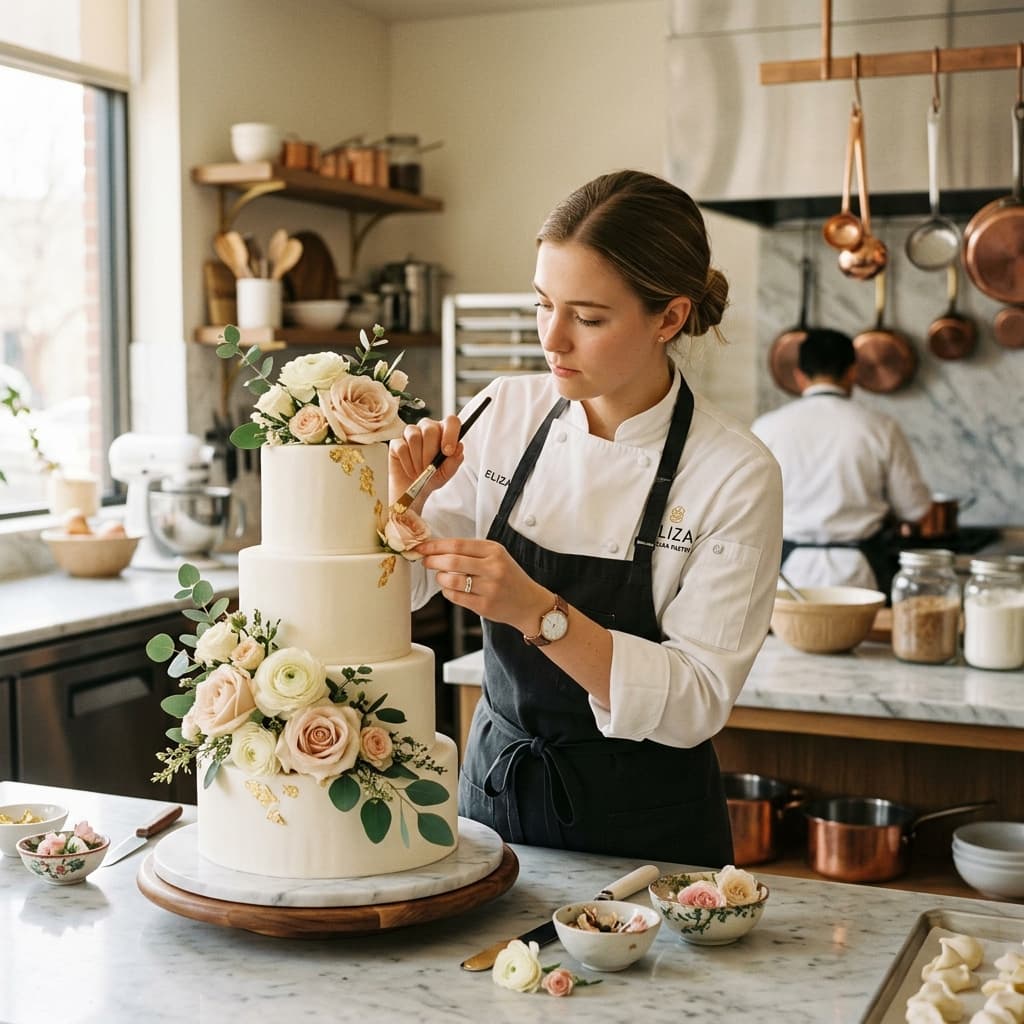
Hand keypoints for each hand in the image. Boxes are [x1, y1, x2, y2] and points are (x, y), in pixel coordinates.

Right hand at [388, 415, 463, 507]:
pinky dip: (408, 463)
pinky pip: (402, 447)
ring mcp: (411, 433)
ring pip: (414, 437)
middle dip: (430, 452)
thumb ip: (454, 460)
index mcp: (444, 432)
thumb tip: (458, 447)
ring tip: (420, 471)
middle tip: (430, 467)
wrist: (414, 488)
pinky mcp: (397, 442)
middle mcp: (428, 428)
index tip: (448, 451)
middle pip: (430, 429)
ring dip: (418, 459)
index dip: (451, 434)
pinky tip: (411, 470)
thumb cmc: (433, 476)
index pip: (451, 421)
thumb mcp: (447, 472)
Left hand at [417, 537, 551, 634]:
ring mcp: (490, 588)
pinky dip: (447, 591)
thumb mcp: (497, 556)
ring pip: (452, 580)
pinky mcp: (485, 606)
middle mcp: (493, 568)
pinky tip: (450, 588)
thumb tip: (437, 549)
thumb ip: (471, 552)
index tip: (422, 547)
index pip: (458, 545)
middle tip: (425, 561)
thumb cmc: (508, 577)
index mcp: (495, 551)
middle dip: (433, 560)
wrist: (529, 603)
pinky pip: (456, 597)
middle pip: (453, 561)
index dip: (436, 546)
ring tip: (440, 576)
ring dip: (440, 578)